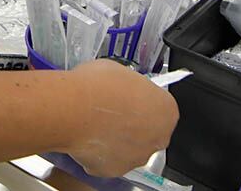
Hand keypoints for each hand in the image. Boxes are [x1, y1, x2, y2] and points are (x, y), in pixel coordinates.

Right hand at [65, 61, 179, 177]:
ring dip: (115, 138)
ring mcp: (137, 157)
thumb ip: (127, 86)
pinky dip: (98, 152)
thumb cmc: (97, 85)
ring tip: (92, 124)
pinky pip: (108, 160)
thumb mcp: (118, 71)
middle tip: (110, 111)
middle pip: (148, 130)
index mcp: (166, 110)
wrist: (74, 108)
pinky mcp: (115, 170)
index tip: (125, 96)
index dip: (140, 99)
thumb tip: (119, 89)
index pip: (159, 105)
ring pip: (129, 148)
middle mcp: (158, 138)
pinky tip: (85, 137)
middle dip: (132, 123)